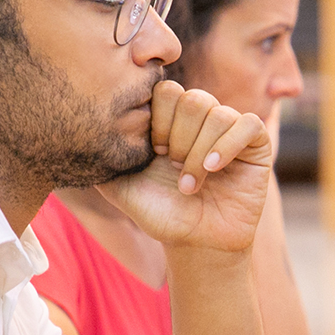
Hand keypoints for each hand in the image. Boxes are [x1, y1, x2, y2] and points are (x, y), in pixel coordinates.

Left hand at [97, 81, 273, 253]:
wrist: (197, 244)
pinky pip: (247, 124)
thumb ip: (104, 160)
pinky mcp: (255, 145)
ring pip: (217, 114)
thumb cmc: (162, 215)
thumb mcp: (122, 188)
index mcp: (171, 121)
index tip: (153, 154)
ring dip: (198, 153)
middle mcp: (201, 120)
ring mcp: (230, 130)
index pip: (164, 90)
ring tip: (189, 185)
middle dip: (178, 139)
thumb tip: (79, 135)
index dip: (158, 121)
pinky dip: (227, 146)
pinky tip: (212, 169)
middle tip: (172, 168)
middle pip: (191, 99)